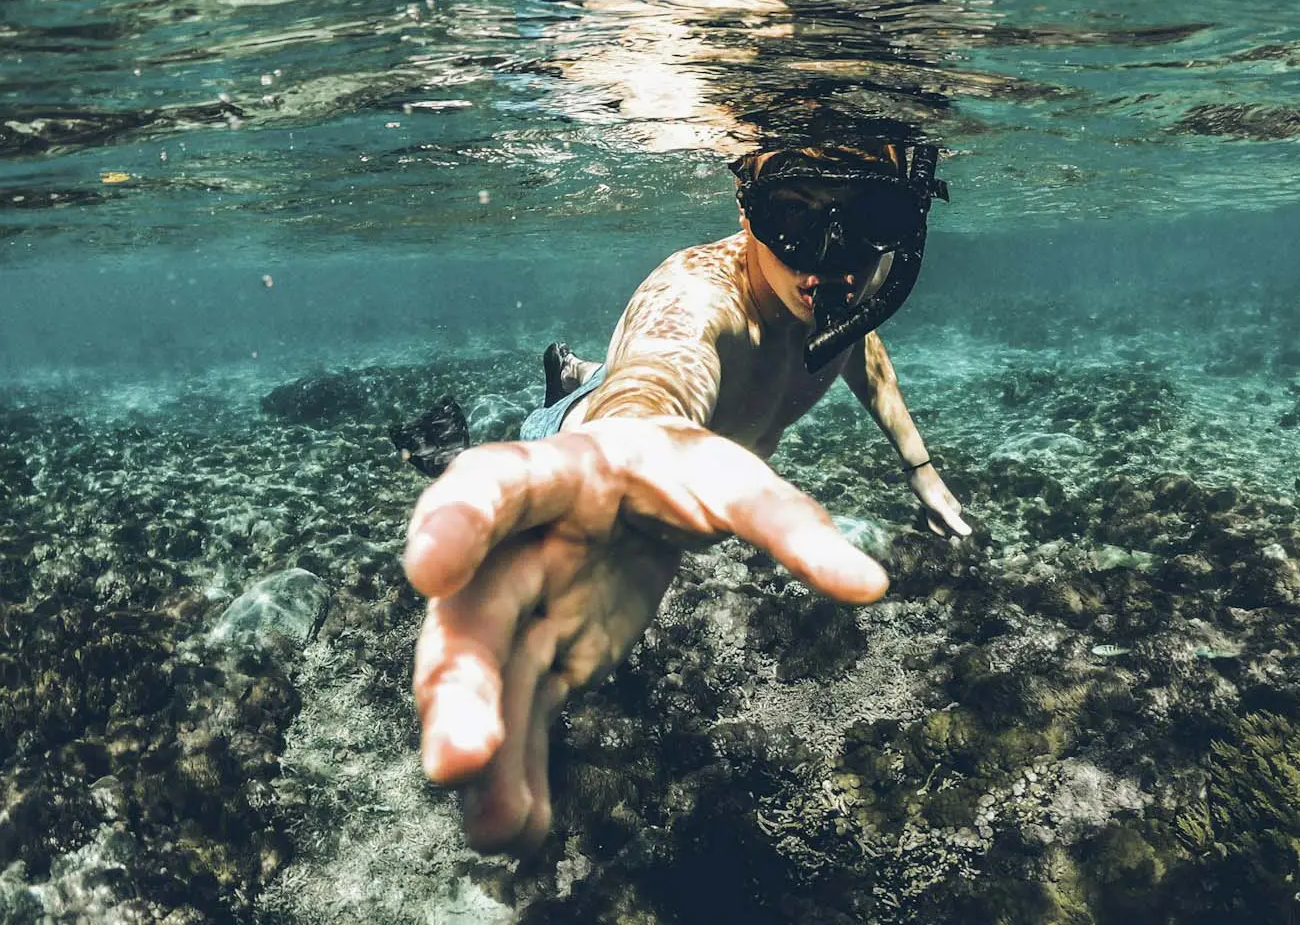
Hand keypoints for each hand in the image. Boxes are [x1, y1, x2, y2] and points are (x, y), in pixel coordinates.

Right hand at [403, 415, 889, 853]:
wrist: (639, 480)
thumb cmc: (678, 469)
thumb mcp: (734, 478)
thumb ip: (791, 525)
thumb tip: (873, 584)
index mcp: (555, 475)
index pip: (489, 484)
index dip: (452, 522)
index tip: (427, 569)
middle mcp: (515, 546)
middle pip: (473, 613)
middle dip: (456, 687)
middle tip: (457, 759)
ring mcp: (520, 607)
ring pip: (487, 680)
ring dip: (485, 752)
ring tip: (492, 827)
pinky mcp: (540, 657)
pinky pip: (522, 718)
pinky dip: (520, 774)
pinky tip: (522, 831)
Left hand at [908, 462, 971, 537]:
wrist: (917, 470)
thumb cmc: (927, 488)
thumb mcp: (939, 507)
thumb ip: (953, 521)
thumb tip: (969, 534)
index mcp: (956, 512)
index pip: (948, 533)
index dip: (936, 528)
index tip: (931, 515)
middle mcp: (952, 510)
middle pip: (940, 528)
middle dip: (930, 522)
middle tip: (926, 509)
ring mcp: (943, 507)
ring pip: (933, 522)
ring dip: (925, 518)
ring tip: (923, 505)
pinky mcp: (934, 504)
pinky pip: (929, 516)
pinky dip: (924, 514)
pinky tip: (921, 506)